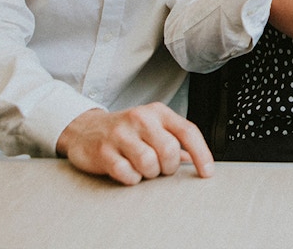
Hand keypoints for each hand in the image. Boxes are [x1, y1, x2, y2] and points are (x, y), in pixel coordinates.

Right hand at [56, 103, 213, 185]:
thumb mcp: (153, 127)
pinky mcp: (103, 151)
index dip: (202, 154)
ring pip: (149, 163)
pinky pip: (127, 174)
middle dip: (168, 166)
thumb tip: (197, 159)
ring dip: (149, 173)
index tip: (207, 173)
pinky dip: (131, 178)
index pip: (188, 131)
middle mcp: (141, 119)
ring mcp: (120, 134)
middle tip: (160, 167)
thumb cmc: (126, 130)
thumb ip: (176, 140)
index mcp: (158, 112)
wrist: (85, 129)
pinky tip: (127, 170)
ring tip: (142, 168)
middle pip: (169, 150)